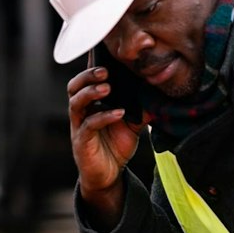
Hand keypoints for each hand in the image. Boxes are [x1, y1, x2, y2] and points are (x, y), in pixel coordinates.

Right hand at [68, 63, 145, 223]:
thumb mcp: (132, 124)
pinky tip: (118, 113)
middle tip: (105, 71)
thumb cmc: (115, 146)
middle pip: (74, 87)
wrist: (109, 176)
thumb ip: (141, 108)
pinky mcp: (81, 142)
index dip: (92, 67)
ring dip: (91, 92)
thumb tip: (158, 93)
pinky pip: (88, 125)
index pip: (86, 80)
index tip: (107, 56)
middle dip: (88, 76)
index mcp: (90, 104)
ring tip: (107, 87)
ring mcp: (78, 127)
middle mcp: (81, 112)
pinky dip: (103, 116)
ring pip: (76, 103)